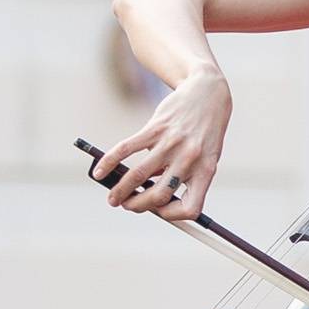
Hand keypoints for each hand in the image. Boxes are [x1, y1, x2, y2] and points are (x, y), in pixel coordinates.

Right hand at [94, 64, 231, 225]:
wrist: (209, 93)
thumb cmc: (205, 133)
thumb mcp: (204, 157)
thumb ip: (183, 177)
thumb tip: (148, 199)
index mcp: (206, 171)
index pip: (190, 208)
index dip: (172, 215)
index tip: (160, 211)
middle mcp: (190, 159)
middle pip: (159, 195)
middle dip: (139, 205)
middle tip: (126, 205)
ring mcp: (172, 143)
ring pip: (139, 175)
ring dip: (121, 190)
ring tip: (112, 198)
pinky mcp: (156, 127)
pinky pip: (127, 149)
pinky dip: (110, 162)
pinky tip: (100, 171)